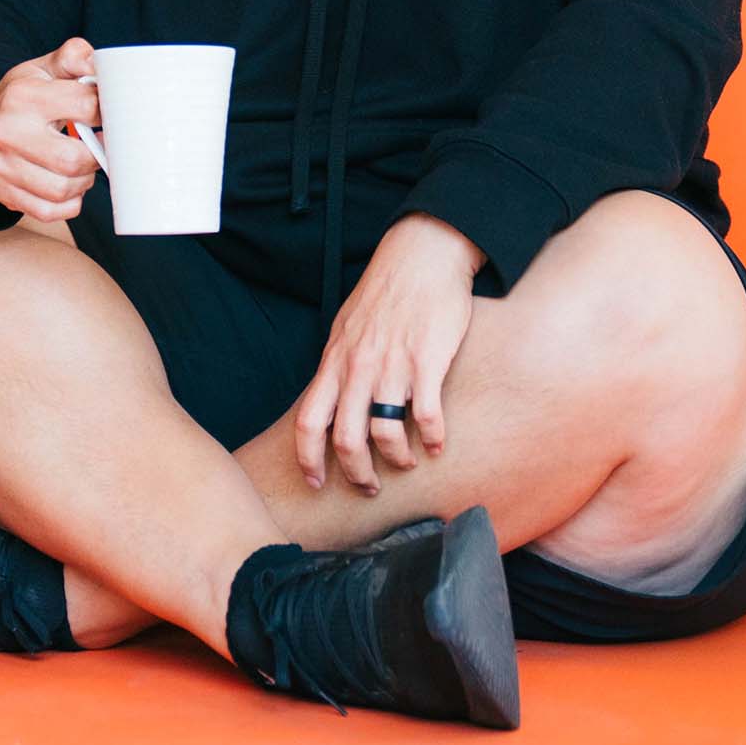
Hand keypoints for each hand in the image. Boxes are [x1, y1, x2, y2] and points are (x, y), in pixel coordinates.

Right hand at [0, 37, 103, 221]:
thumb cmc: (21, 95)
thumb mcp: (43, 67)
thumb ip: (74, 57)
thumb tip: (98, 66)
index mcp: (23, 96)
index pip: (85, 106)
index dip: (106, 111)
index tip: (107, 114)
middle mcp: (8, 133)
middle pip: (73, 159)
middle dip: (96, 155)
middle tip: (98, 145)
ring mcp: (2, 168)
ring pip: (63, 190)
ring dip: (84, 180)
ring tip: (82, 164)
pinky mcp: (3, 193)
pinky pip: (50, 212)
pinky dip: (69, 203)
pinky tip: (68, 184)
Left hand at [293, 213, 484, 493]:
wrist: (420, 256)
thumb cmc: (383, 293)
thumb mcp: (346, 328)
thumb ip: (339, 366)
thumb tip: (332, 400)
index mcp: (335, 362)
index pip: (308, 422)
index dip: (309, 460)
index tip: (317, 483)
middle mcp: (358, 368)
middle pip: (347, 440)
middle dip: (358, 474)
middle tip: (370, 487)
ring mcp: (392, 366)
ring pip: (386, 433)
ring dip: (397, 458)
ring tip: (406, 461)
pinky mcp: (427, 361)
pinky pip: (425, 415)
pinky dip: (431, 438)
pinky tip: (437, 444)